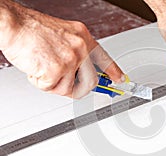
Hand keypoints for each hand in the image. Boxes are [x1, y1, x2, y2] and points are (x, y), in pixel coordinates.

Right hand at [0, 1, 123, 98]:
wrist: (13, 24)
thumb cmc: (33, 30)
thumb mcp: (64, 35)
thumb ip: (76, 52)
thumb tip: (81, 72)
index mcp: (83, 38)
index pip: (105, 58)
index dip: (114, 72)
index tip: (120, 80)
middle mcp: (80, 48)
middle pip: (90, 82)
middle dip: (79, 89)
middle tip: (68, 86)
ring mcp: (70, 59)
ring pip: (68, 88)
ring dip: (53, 84)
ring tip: (42, 67)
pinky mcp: (56, 70)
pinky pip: (51, 88)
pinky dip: (41, 83)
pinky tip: (35, 68)